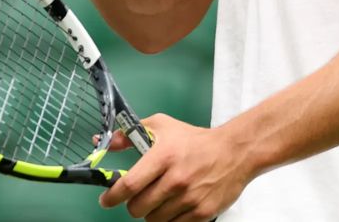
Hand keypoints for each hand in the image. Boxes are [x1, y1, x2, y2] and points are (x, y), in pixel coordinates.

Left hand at [101, 115, 251, 220]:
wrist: (233, 152)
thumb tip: (104, 143)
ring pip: (154, 219)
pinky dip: (167, 219)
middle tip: (136, 197)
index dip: (112, 196)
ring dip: (149, 212)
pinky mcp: (202, 213)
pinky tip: (171, 206)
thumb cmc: (193, 139)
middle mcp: (175, 179)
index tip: (105, 200)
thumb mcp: (161, 125)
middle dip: (132, 204)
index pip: (130, 184)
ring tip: (156, 199)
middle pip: (139, 206)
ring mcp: (189, 198)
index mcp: (163, 156)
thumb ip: (129, 135)